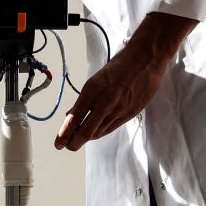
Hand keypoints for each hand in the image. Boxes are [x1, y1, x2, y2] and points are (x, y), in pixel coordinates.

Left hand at [54, 12, 197, 150]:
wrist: (147, 59)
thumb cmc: (120, 65)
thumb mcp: (95, 80)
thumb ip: (83, 100)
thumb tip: (70, 115)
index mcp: (92, 90)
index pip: (74, 119)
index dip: (64, 135)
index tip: (58, 143)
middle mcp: (105, 102)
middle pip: (86, 132)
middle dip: (74, 143)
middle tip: (67, 146)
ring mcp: (119, 109)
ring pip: (98, 132)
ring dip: (87, 138)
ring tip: (79, 139)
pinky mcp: (130, 114)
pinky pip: (111, 128)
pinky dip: (100, 133)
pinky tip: (94, 133)